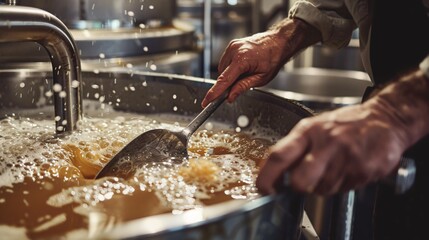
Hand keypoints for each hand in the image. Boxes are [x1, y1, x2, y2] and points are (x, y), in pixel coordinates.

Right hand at [201, 30, 288, 107]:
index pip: (224, 80)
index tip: (206, 101)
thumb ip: (243, 87)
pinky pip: (226, 62)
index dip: (214, 93)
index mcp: (242, 59)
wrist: (278, 42)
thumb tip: (230, 97)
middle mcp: (234, 50)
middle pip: (222, 75)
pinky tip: (243, 66)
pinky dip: (231, 68)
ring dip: (230, 75)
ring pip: (223, 69)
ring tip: (247, 71)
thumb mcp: (261, 78)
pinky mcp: (231, 45)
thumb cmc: (273, 58)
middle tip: (244, 82)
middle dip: (229, 83)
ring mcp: (232, 46)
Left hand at [256, 101, 410, 194]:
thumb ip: (297, 147)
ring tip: (334, 166)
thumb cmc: (348, 123)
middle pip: (300, 181)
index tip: (263, 188)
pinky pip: (342, 189)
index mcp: (308, 131)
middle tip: (302, 183)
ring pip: (322, 189)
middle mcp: (325, 143)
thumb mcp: (316, 126)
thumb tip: (277, 172)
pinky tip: (347, 168)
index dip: (267, 177)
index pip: (279, 156)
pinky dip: (342, 184)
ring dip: (323, 185)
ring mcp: (345, 158)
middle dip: (298, 188)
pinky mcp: (362, 170)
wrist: (386, 119)